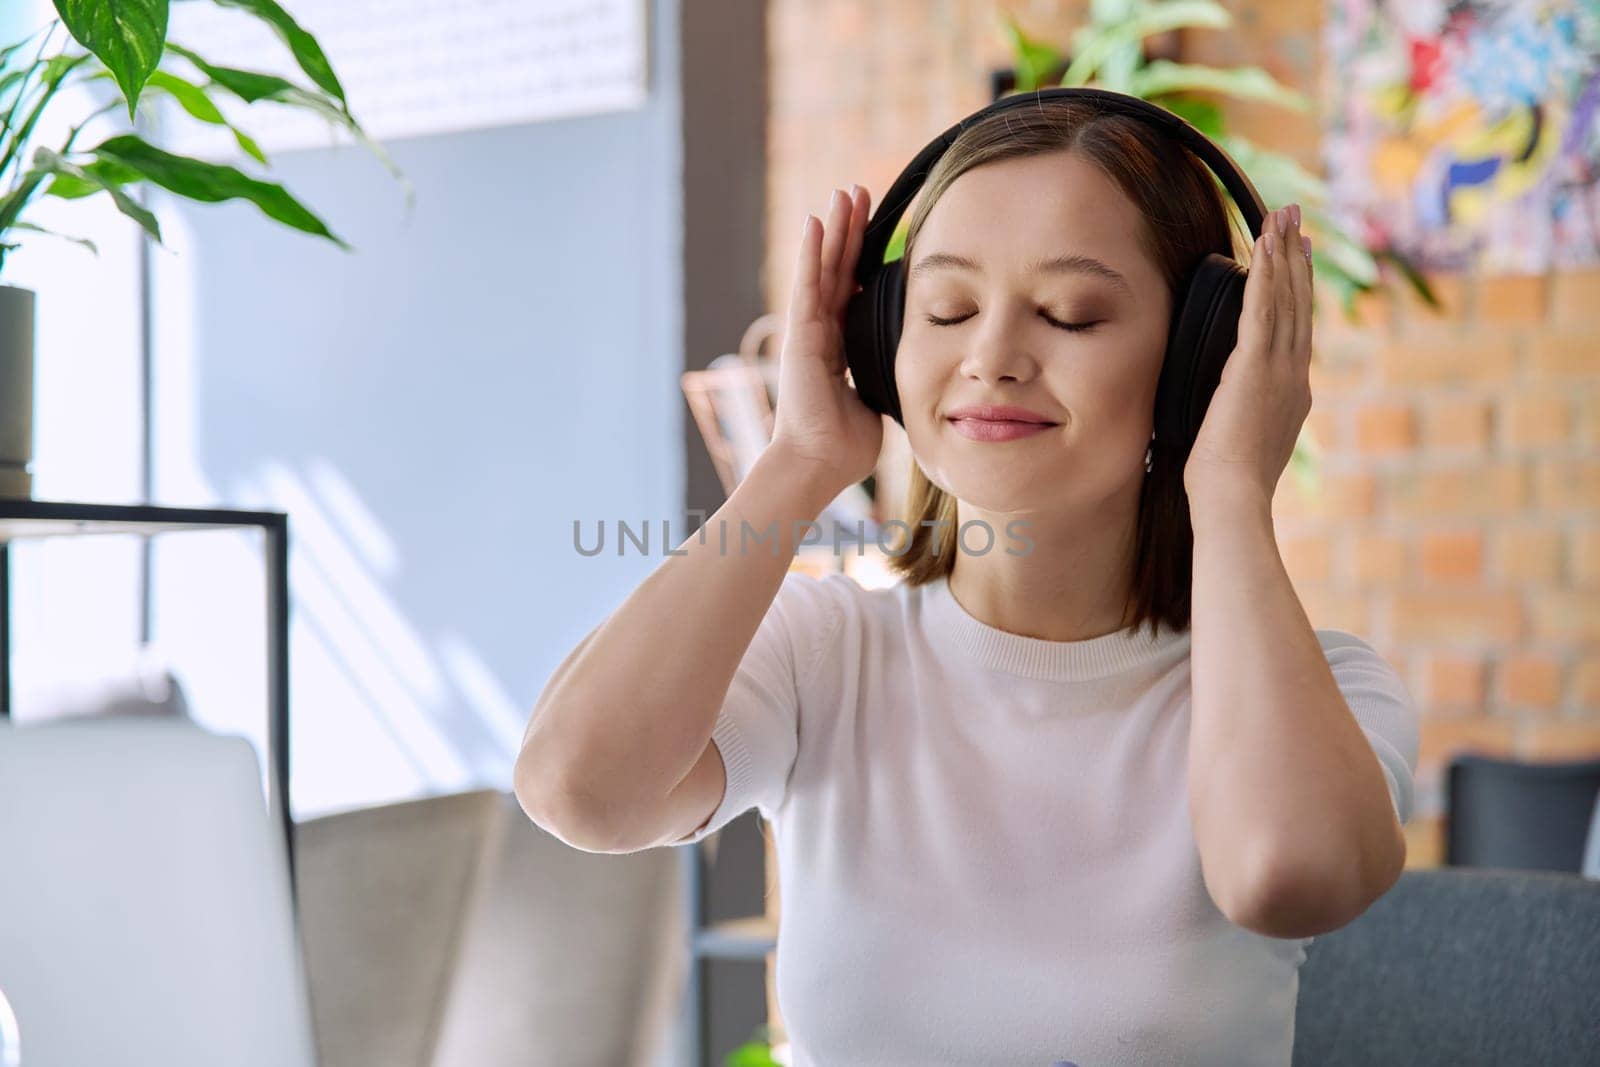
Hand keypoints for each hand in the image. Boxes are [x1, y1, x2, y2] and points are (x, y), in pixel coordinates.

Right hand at [768, 184, 883, 493]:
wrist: (817, 465)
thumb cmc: (844, 446)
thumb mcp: (878, 402)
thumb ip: (888, 378)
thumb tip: (916, 372)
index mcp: (838, 348)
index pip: (853, 291)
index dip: (864, 259)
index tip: (877, 228)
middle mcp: (821, 334)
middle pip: (838, 271)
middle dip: (850, 231)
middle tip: (858, 192)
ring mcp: (807, 332)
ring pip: (823, 269)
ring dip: (833, 229)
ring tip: (842, 193)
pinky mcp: (799, 336)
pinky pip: (807, 286)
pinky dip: (810, 254)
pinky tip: (816, 222)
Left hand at [1183, 203, 1313, 508]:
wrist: (1232, 501)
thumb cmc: (1224, 485)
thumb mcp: (1238, 441)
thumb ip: (1238, 416)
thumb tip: (1222, 410)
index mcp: (1292, 393)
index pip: (1297, 330)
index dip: (1298, 291)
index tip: (1298, 258)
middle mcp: (1295, 376)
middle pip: (1299, 305)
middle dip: (1296, 259)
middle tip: (1296, 221)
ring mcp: (1281, 370)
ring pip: (1285, 299)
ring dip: (1282, 254)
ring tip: (1282, 218)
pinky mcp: (1257, 367)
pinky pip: (1263, 309)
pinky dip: (1265, 274)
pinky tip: (1264, 247)